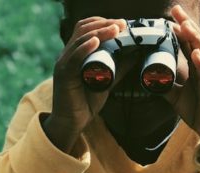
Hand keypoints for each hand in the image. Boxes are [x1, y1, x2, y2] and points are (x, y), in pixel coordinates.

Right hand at [46, 17, 126, 151]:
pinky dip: (85, 48)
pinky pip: (73, 57)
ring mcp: (64, 63)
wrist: (72, 123)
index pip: (86, 28)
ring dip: (99, 32)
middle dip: (104, 23)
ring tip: (115, 29)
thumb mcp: (107, 82)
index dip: (103, 22)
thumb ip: (119, 68)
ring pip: (80, 40)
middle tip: (122, 24)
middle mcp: (68, 55)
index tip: (123, 24)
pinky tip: (96, 42)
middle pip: (83, 29)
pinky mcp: (63, 75)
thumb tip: (136, 55)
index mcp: (76, 54)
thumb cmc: (86, 103)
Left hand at [164, 6, 199, 154]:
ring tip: (186, 26)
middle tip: (176, 11)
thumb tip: (148, 78)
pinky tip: (197, 55)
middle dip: (187, 26)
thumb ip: (165, 86)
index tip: (171, 16)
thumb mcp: (176, 97)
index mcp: (198, 69)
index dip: (182, 30)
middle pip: (197, 43)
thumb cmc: (198, 111)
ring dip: (195, 40)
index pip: (190, 45)